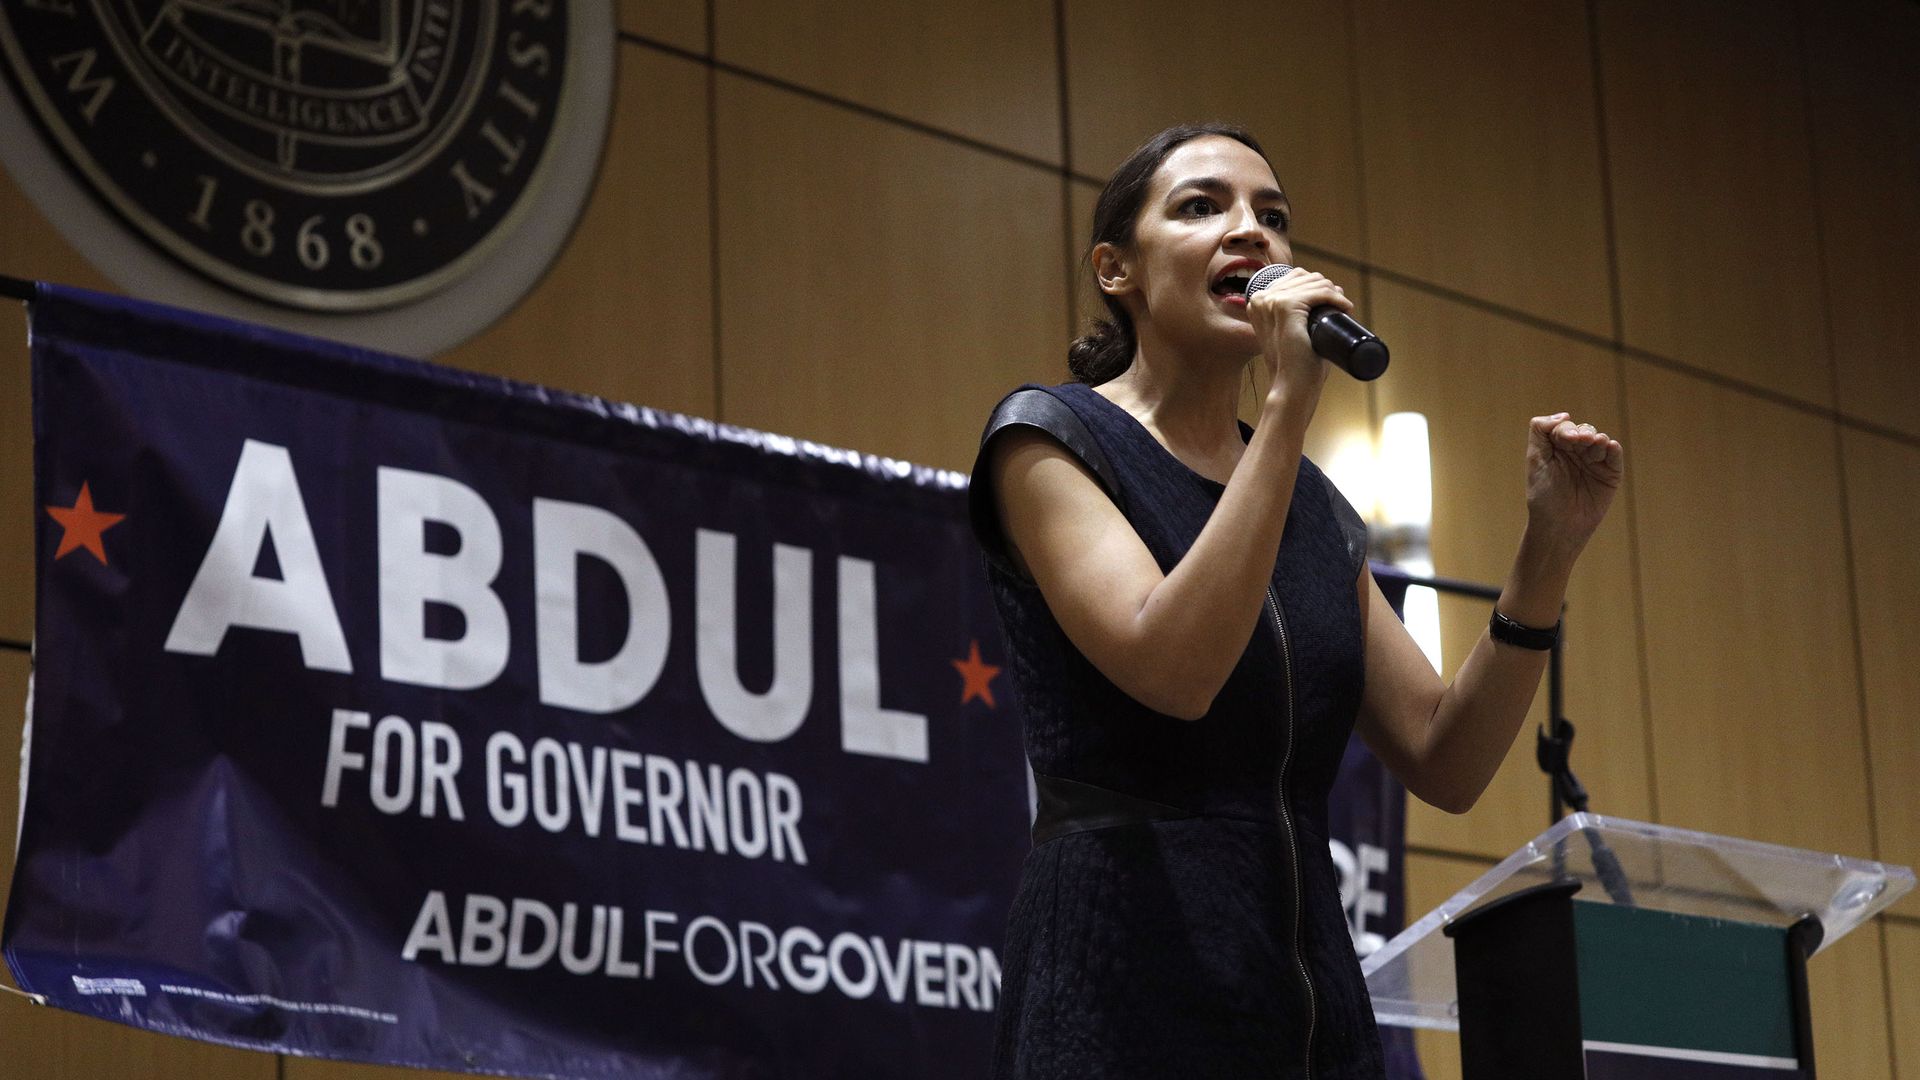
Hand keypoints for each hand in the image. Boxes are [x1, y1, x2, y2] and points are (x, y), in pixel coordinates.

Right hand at [1246, 267, 1351, 406]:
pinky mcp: (1285, 307)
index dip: (1318, 286)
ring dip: (1334, 292)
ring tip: (1344, 308)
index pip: (1294, 277)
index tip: (1333, 302)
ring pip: (1315, 283)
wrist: (1291, 386)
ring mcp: (1272, 301)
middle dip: (1327, 288)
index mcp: (1258, 302)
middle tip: (1341, 307)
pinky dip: (1335, 297)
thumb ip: (1299, 313)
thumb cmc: (1295, 363)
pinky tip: (1344, 307)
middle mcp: (1260, 298)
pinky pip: (1319, 292)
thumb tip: (1333, 290)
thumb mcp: (1291, 330)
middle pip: (1305, 277)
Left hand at [1525, 413, 1622, 550]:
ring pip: (1600, 441)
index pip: (1564, 428)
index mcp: (1558, 446)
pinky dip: (1613, 449)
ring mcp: (1595, 461)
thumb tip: (1563, 414)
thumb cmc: (1543, 495)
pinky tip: (1609, 446)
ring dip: (1597, 439)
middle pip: (1584, 430)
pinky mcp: (1610, 473)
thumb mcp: (1536, 461)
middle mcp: (1577, 451)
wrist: (1558, 525)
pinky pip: (1615, 456)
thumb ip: (1540, 432)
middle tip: (1582, 440)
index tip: (1567, 439)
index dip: (1566, 429)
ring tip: (1595, 443)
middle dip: (1583, 433)